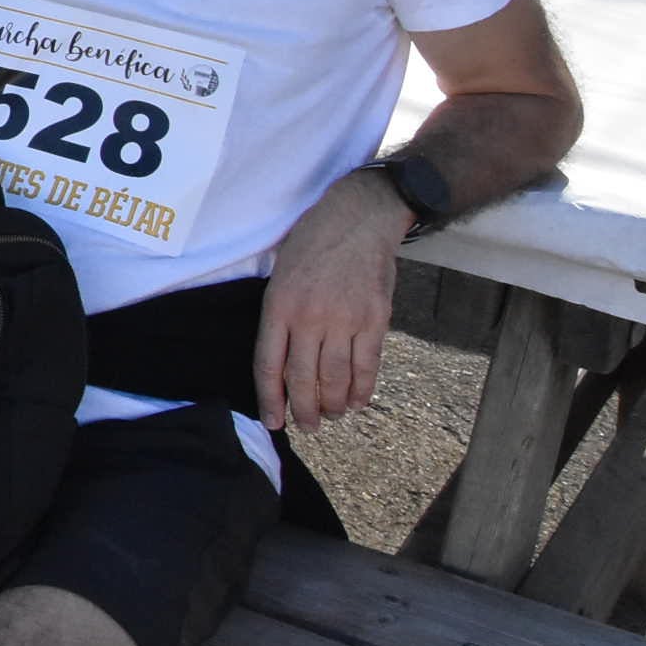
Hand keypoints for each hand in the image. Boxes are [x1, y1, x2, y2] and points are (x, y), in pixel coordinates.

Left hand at [254, 168, 407, 431]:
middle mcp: (310, 317)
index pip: (269, 364)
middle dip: (304, 410)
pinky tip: (356, 402)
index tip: (273, 421)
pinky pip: (368, 365)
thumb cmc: (312, 245)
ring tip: (330, 416)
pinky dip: (362, 389)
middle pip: (304, 378)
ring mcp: (345, 319)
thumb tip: (282, 363)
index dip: (270, 398)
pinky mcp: (376, 320)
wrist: (358, 219)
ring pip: (336, 378)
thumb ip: (280, 317)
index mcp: (280, 305)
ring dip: (332, 405)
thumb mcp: (280, 275)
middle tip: (306, 426)